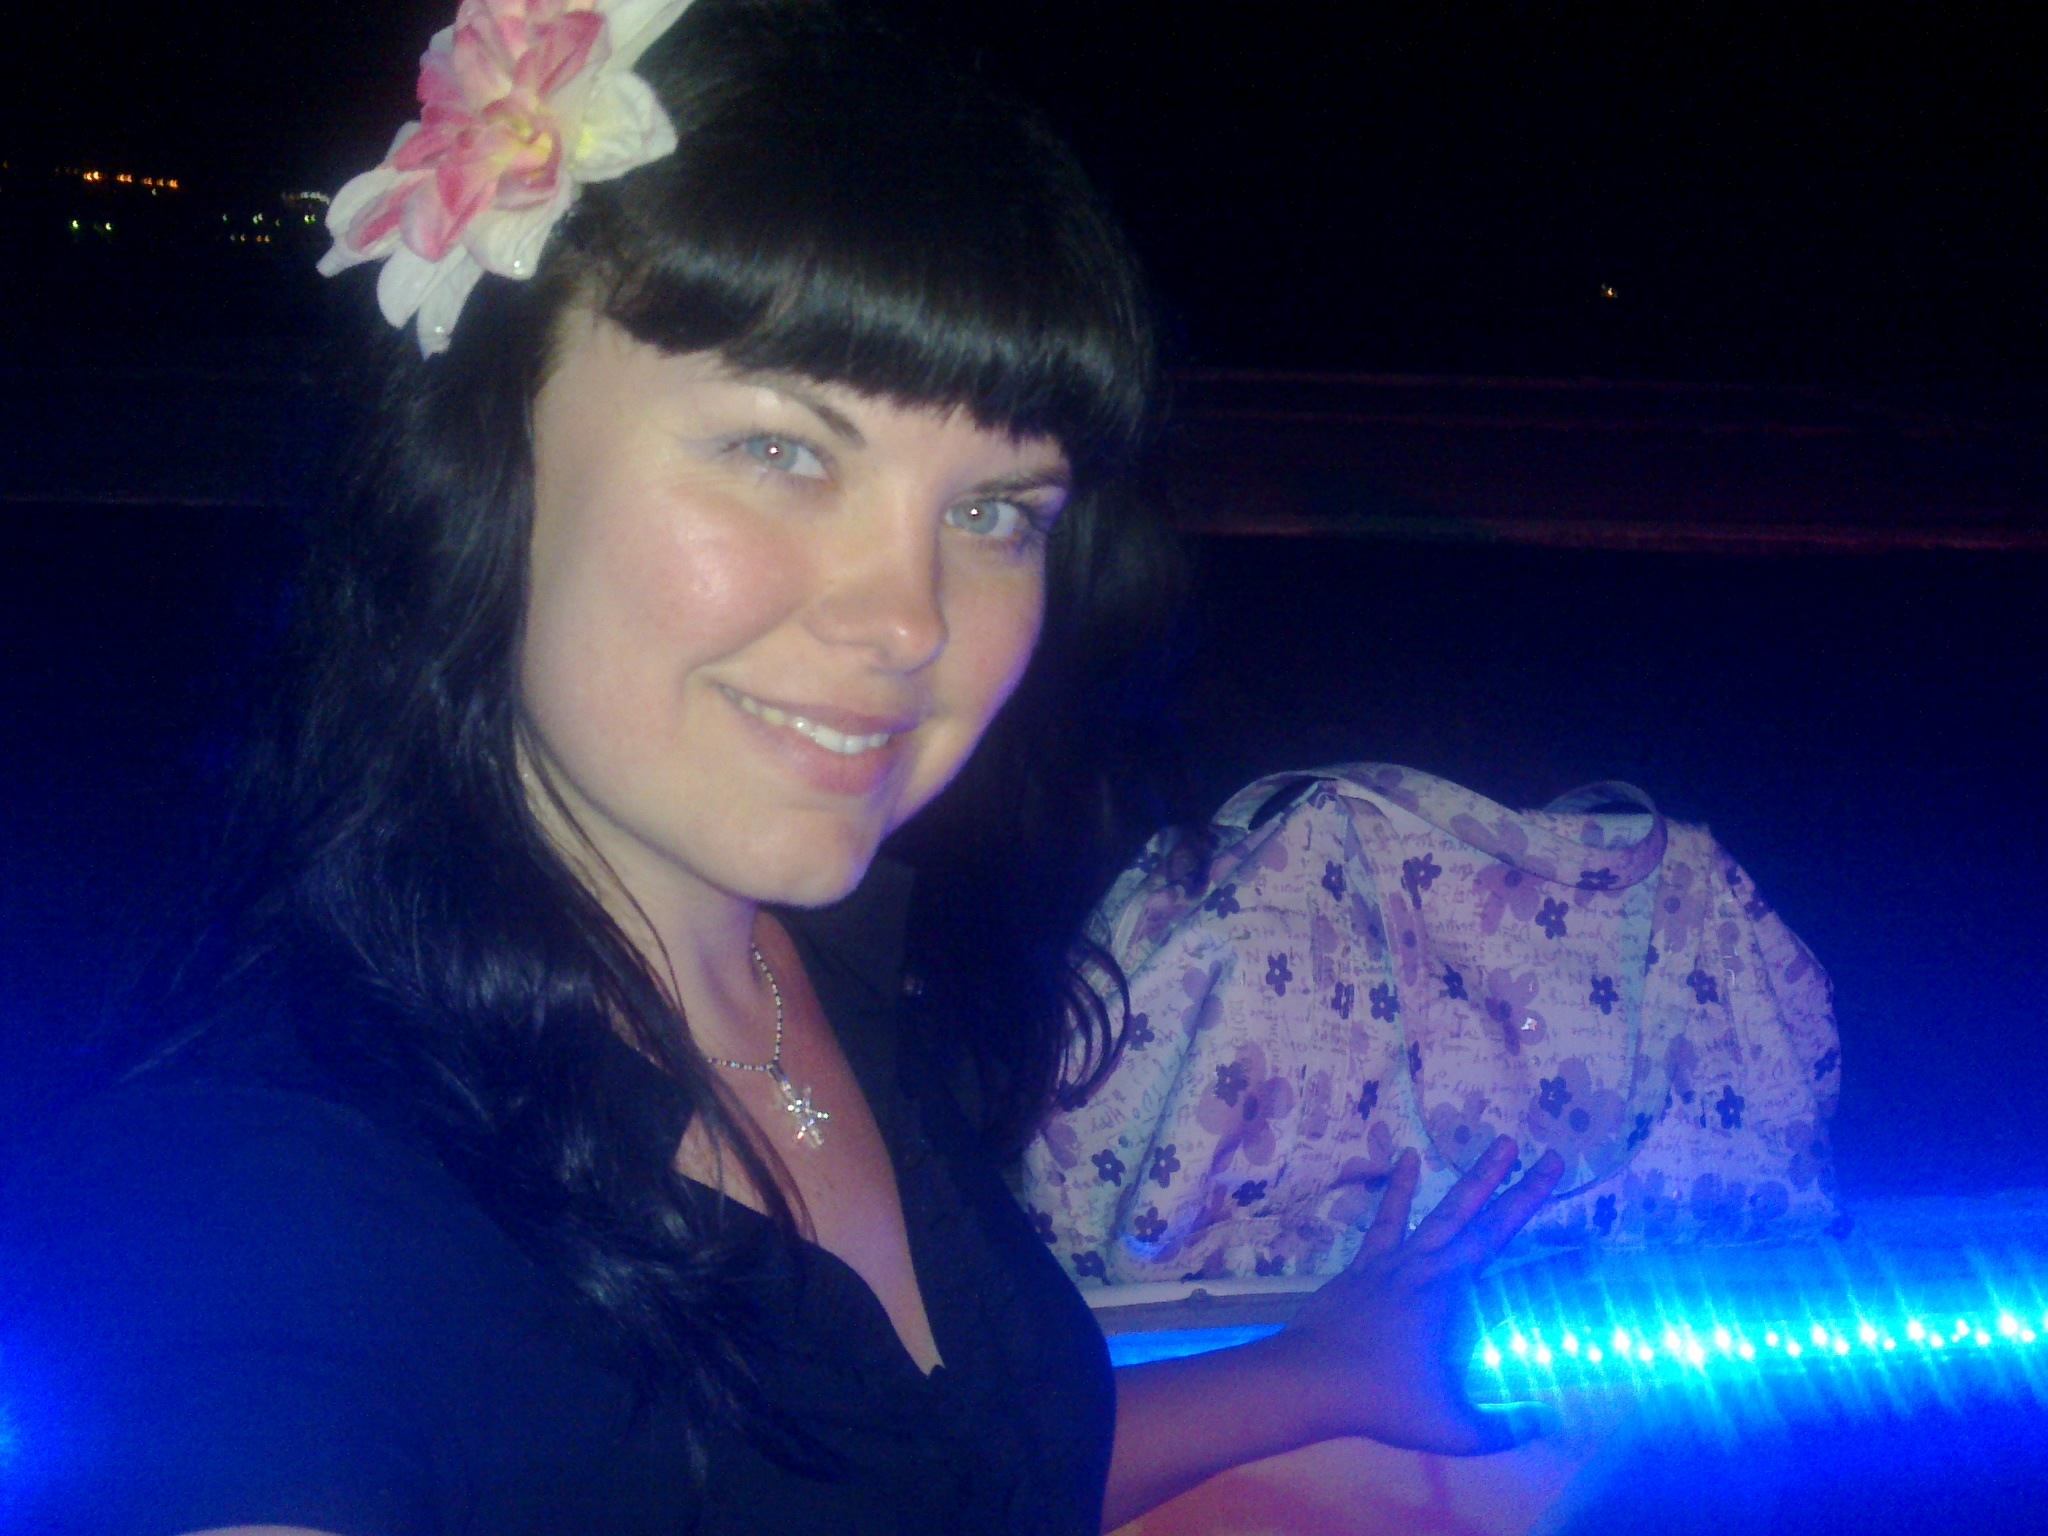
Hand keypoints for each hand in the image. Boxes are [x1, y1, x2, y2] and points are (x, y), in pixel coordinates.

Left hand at [1267, 1135, 1564, 1454]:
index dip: (1541, 1224)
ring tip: (1498, 1144)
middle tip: (1547, 1155)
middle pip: (1483, 1221)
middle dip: (1519, 1189)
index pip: (1508, 1254)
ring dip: (1473, 1178)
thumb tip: (1548, 1421)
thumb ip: (1502, 1426)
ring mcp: (1394, 1261)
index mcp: (1453, 1298)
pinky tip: (1406, 1158)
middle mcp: (1429, 1268)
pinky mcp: (1365, 1264)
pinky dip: (1398, 1189)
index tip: (1568, 1199)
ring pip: (1442, 1211)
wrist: (1309, 1380)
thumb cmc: (1381, 1401)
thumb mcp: (1451, 1427)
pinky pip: (1387, 1219)